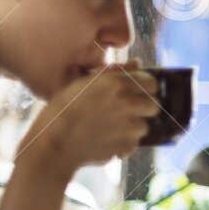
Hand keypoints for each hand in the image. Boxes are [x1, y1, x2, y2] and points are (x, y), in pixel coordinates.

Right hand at [18, 65, 160, 175]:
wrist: (54, 143)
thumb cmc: (64, 109)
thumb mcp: (83, 82)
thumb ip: (115, 71)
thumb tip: (138, 63)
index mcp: (117, 83)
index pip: (152, 82)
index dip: (145, 87)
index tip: (136, 91)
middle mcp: (128, 103)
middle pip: (154, 105)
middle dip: (143, 107)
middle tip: (125, 111)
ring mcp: (130, 127)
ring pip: (144, 126)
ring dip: (133, 126)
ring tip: (111, 126)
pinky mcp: (127, 146)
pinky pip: (134, 143)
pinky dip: (125, 143)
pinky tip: (106, 139)